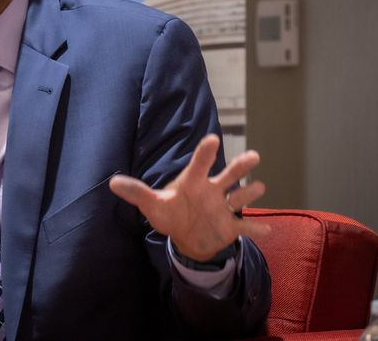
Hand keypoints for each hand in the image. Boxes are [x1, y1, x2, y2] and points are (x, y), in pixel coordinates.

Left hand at [109, 134, 269, 261]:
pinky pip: (244, 228)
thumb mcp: (152, 204)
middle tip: (253, 156)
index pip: (199, 164)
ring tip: (258, 187)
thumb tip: (112, 183)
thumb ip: (136, 193)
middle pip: (228, 176)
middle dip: (240, 166)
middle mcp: (212, 191)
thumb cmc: (171, 213)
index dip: (205, 153)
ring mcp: (223, 208)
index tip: (212, 139)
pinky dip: (254, 229)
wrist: (186, 237)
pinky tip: (265, 230)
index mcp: (193, 182)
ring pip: (239, 198)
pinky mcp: (230, 227)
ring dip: (249, 194)